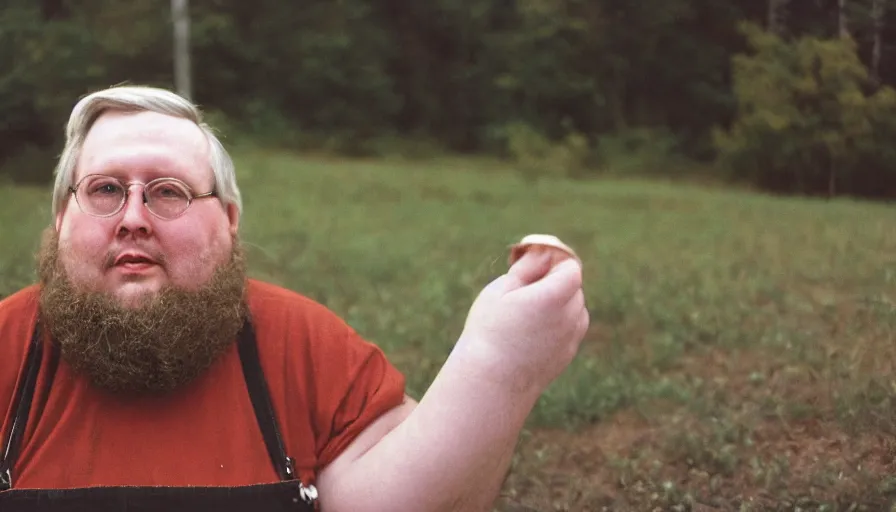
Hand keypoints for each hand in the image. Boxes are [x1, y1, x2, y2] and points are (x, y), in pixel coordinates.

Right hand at [453, 248, 589, 394]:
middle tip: (522, 288)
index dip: (554, 262)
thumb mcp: (501, 290)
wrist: (492, 382)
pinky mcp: (569, 353)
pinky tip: (531, 331)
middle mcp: (570, 316)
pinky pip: (570, 326)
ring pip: (573, 306)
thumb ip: (528, 268)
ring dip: (557, 302)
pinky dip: (557, 322)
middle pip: (573, 286)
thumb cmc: (489, 331)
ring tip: (525, 313)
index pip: (570, 267)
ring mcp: (572, 336)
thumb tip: (545, 253)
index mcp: (554, 296)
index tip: (533, 264)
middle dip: (553, 281)